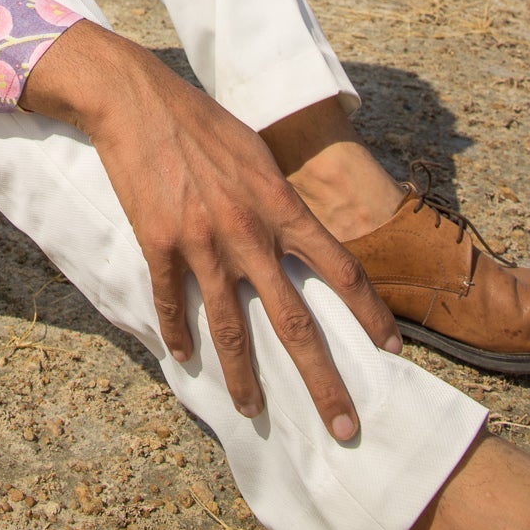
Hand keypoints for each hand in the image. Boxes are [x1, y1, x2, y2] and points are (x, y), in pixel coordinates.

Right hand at [22, 21, 400, 437]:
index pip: (341, 269)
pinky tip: (184, 357)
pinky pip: (171, 302)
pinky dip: (178, 334)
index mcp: (280, 204)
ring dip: (244, 378)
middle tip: (344, 427)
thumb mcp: (257, 152)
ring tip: (253, 411)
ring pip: (230, 328)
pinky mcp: (159, 244)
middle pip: (295, 322)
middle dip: (323, 382)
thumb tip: (300, 232)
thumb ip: (280, 198)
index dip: (370, 314)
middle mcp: (248, 232)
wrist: (137, 101)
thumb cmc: (202, 121)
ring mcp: (202, 242)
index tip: (392, 349)